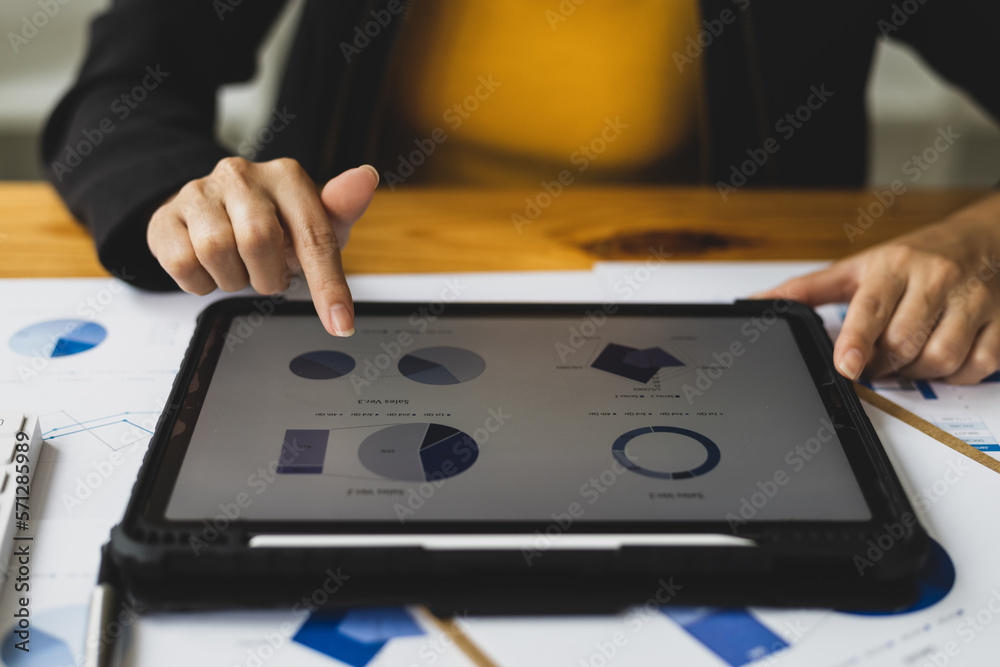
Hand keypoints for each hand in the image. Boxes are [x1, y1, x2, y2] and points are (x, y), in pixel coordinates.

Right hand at [147, 157, 378, 335]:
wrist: (216, 212)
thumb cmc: (276, 222)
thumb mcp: (316, 222)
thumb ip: (342, 210)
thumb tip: (365, 178)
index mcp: (287, 177)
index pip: (313, 235)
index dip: (328, 285)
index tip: (341, 323)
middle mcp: (241, 175)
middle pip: (258, 241)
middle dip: (268, 276)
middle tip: (269, 275)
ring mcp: (198, 192)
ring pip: (216, 250)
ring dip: (235, 278)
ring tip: (241, 267)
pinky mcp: (165, 216)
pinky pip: (182, 263)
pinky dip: (202, 282)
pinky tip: (212, 268)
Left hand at [754, 195, 999, 383]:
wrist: (982, 239)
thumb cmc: (912, 258)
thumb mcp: (857, 268)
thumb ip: (807, 290)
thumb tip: (758, 304)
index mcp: (894, 266)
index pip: (871, 309)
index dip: (857, 341)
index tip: (846, 366)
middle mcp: (935, 280)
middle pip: (905, 343)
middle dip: (882, 366)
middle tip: (870, 366)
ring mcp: (973, 300)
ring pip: (941, 359)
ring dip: (916, 374)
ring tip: (903, 362)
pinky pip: (977, 367)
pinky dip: (955, 375)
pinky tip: (939, 361)